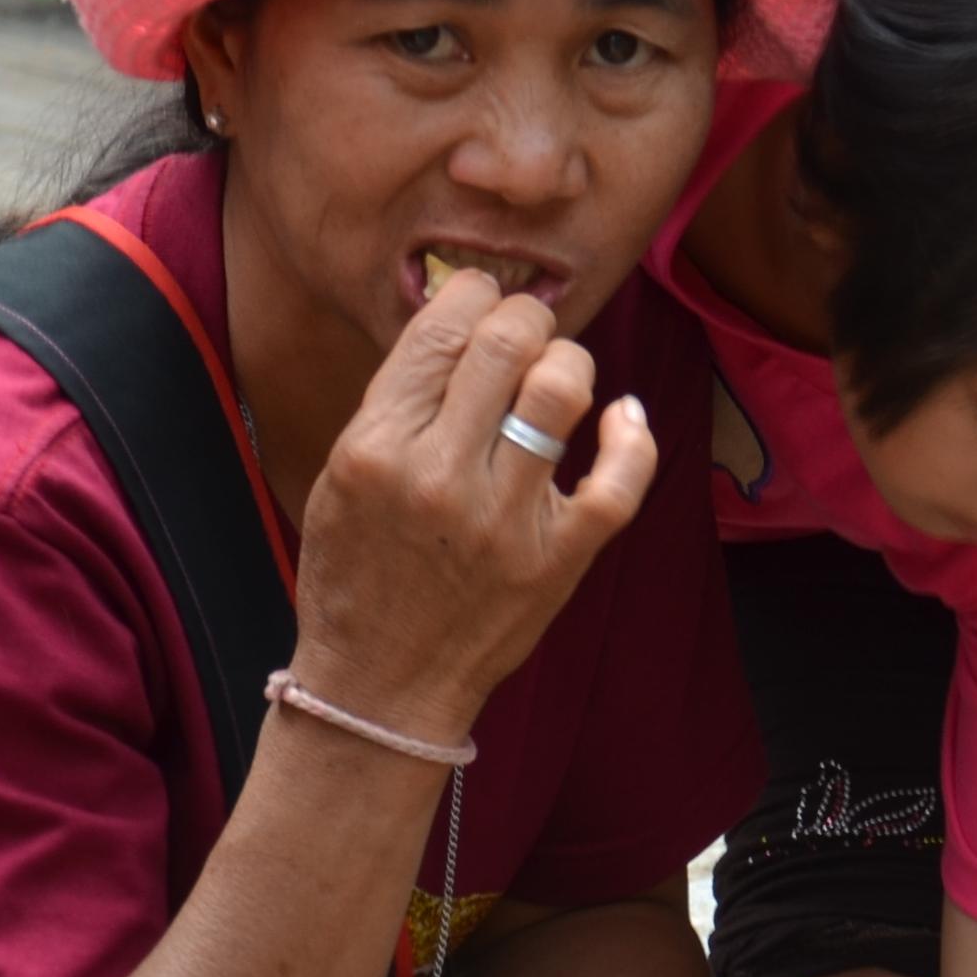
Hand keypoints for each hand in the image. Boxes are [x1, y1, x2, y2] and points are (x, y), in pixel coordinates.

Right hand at [290, 274, 658, 745]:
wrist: (380, 683)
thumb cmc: (359, 573)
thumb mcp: (342, 476)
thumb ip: (398, 403)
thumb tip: (462, 320)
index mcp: (375, 448)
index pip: (440, 330)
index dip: (474, 293)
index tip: (483, 299)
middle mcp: (440, 476)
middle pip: (507, 343)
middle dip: (526, 318)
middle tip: (526, 334)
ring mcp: (505, 520)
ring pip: (564, 389)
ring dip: (571, 363)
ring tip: (559, 375)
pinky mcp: (559, 558)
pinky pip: (621, 479)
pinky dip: (634, 436)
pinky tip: (622, 417)